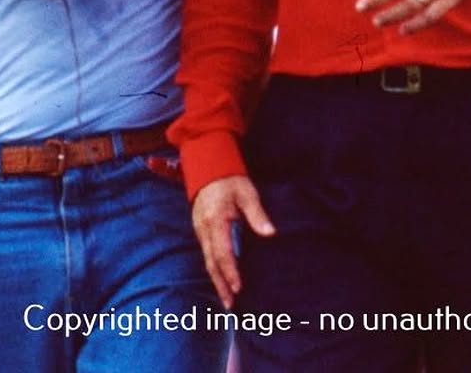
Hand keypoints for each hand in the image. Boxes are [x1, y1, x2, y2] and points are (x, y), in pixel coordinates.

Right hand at [192, 175, 274, 308]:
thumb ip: (257, 214)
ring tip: (226, 299)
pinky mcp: (200, 229)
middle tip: (230, 305)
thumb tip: (270, 234)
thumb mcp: (247, 193)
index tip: (238, 287)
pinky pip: (206, 253)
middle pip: (211, 262)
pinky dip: (213, 268)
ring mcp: (200, 229)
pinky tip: (220, 278)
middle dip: (220, 284)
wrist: (208, 166)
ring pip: (207, 260)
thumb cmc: (230, 179)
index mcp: (216, 220)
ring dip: (216, 280)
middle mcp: (204, 228)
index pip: (222, 251)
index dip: (230, 271)